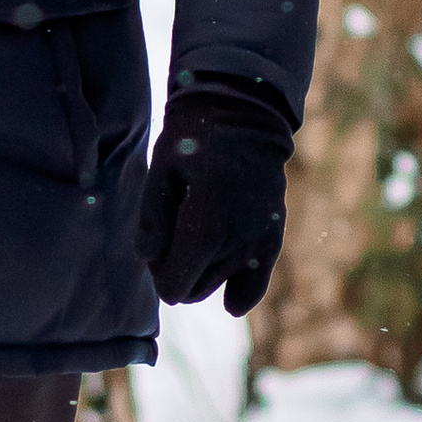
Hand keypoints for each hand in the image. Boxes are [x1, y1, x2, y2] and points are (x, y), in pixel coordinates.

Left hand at [137, 103, 289, 315]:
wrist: (245, 116)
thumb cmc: (194, 139)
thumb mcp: (161, 170)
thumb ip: (152, 217)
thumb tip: (147, 258)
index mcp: (207, 228)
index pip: (176, 286)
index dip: (158, 275)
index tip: (153, 251)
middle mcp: (238, 241)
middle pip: (196, 288)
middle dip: (176, 273)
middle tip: (166, 241)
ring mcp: (260, 240)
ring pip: (220, 283)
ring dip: (202, 271)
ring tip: (191, 234)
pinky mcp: (273, 235)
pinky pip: (258, 280)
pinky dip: (243, 292)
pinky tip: (231, 304)